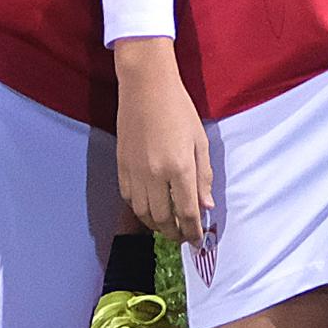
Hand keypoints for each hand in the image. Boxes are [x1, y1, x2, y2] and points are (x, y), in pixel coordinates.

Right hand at [115, 49, 214, 245]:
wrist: (145, 86)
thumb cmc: (178, 109)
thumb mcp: (200, 141)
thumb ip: (204, 176)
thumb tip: (206, 206)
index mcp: (179, 167)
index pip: (188, 212)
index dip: (193, 231)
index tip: (198, 240)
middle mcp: (155, 175)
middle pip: (164, 219)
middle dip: (175, 233)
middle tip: (183, 237)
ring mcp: (135, 172)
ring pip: (144, 214)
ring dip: (157, 226)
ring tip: (168, 226)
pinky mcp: (121, 167)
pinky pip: (129, 199)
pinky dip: (140, 210)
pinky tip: (150, 208)